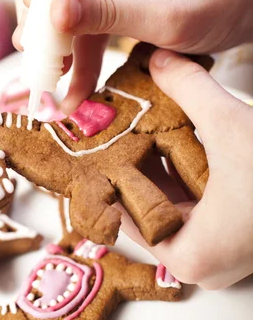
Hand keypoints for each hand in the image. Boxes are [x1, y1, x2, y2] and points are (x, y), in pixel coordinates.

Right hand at [3, 0, 252, 113]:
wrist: (238, 6)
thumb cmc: (219, 2)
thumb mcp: (171, 17)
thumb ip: (114, 12)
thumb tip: (55, 13)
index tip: (43, 13)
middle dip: (33, 4)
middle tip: (43, 51)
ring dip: (44, 32)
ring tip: (53, 74)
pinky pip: (68, 16)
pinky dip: (66, 51)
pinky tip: (71, 86)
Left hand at [120, 49, 252, 289]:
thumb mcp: (232, 125)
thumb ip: (190, 88)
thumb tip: (159, 59)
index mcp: (188, 255)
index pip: (120, 215)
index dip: (100, 176)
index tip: (84, 148)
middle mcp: (200, 260)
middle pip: (144, 208)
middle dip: (128, 163)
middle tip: (107, 130)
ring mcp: (219, 249)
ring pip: (169, 204)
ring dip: (155, 165)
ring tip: (135, 127)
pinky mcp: (233, 235)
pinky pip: (193, 203)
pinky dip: (182, 173)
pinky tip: (173, 139)